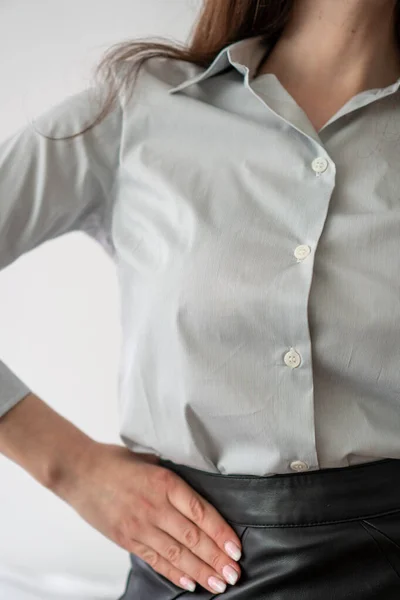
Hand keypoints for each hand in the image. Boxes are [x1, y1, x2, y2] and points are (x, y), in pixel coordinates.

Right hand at [56, 442, 241, 593]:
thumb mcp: (150, 459)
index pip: (200, 512)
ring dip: (200, 571)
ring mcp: (139, 525)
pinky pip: (154, 559)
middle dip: (216, 558)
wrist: (78, 471)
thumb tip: (197, 484)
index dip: (220, 532)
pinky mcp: (126, 539)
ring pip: (176, 553)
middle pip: (193, 537)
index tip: (236, 548)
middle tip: (234, 573)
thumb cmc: (114, 461)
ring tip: (219, 584)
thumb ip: (172, 476)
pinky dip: (173, 573)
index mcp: (164, 481)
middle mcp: (154, 505)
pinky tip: (190, 583)